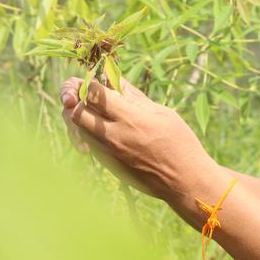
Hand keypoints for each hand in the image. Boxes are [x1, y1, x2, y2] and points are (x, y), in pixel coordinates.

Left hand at [60, 76, 213, 202]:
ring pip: (77, 128)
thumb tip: (117, 79)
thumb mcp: (162, 113)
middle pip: (75, 112)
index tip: (97, 78)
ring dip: (80, 115)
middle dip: (77, 98)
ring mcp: (108, 153)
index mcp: (130, 119)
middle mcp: (113, 136)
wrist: (184, 180)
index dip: (91, 82)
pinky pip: (87, 143)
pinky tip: (102, 126)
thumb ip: (135, 97)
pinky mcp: (108, 164)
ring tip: (94, 107)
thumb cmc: (180, 143)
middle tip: (87, 92)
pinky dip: (87, 130)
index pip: (93, 94)